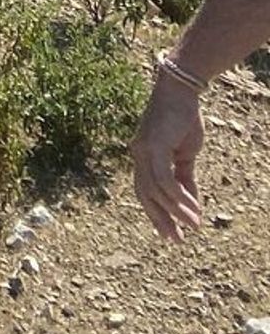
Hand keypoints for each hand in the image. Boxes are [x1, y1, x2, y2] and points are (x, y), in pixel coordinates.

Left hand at [133, 69, 204, 241]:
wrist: (181, 92)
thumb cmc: (182, 120)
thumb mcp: (184, 155)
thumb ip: (184, 178)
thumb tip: (190, 205)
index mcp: (143, 156)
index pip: (145, 191)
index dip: (156, 214)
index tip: (170, 235)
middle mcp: (138, 154)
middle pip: (145, 195)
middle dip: (161, 219)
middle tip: (177, 241)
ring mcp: (143, 149)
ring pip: (156, 190)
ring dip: (176, 211)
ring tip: (195, 225)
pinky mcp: (154, 145)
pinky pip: (164, 179)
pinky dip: (178, 196)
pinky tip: (192, 208)